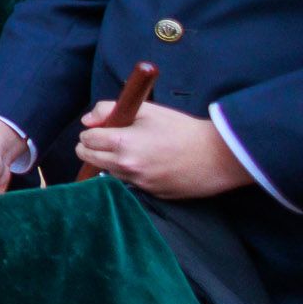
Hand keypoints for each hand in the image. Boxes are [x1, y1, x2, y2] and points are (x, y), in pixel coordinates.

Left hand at [74, 101, 249, 198]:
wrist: (216, 156)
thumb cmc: (182, 129)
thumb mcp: (146, 110)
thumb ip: (109, 109)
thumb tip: (87, 121)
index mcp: (123, 143)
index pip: (85, 140)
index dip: (90, 132)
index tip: (100, 128)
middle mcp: (126, 167)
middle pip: (89, 159)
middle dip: (91, 147)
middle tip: (107, 139)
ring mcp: (138, 183)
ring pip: (107, 172)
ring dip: (110, 161)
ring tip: (131, 150)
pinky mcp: (151, 194)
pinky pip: (129, 184)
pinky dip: (130, 174)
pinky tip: (147, 163)